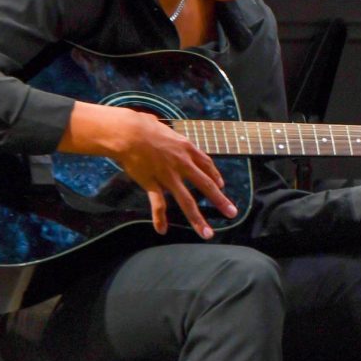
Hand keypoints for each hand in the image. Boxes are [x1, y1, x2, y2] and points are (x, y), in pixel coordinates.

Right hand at [102, 106, 235, 238]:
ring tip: (207, 233)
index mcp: (187, 149)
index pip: (207, 165)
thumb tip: (163, 130)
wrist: (128, 132)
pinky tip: (162, 229)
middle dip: (220, 201)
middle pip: (205, 185)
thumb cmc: (143, 126)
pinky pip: (158, 204)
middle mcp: (182, 164)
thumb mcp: (165, 130)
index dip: (215, 176)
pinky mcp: (152, 183)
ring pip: (187, 201)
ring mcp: (168, 175)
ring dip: (197, 219)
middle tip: (232, 213)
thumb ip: (169, 137)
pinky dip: (160, 218)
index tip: (221, 185)